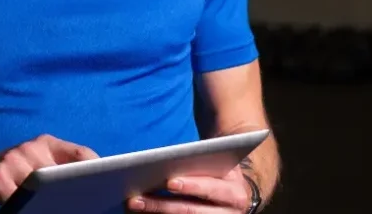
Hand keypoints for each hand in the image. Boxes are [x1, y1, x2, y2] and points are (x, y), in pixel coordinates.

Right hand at [0, 134, 99, 209]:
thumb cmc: (8, 176)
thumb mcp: (34, 167)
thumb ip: (56, 171)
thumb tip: (89, 190)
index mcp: (46, 144)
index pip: (81, 154)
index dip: (97, 170)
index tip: (109, 188)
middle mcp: (32, 147)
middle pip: (64, 172)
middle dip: (76, 191)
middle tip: (87, 205)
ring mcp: (14, 159)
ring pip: (42, 185)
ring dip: (52, 204)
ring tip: (59, 209)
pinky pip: (19, 198)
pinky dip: (28, 209)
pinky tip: (31, 211)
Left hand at [127, 166, 250, 212]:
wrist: (237, 196)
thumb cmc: (222, 174)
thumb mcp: (220, 166)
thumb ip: (201, 163)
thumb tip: (163, 163)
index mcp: (234, 193)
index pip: (212, 189)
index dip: (192, 186)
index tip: (169, 182)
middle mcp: (228, 213)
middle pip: (191, 211)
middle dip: (162, 205)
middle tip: (136, 199)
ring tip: (134, 205)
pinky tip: (142, 213)